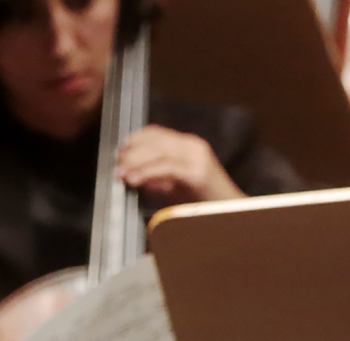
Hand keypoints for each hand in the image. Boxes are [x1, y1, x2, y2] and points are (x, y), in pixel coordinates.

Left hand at [116, 125, 242, 203]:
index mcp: (190, 145)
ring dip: (136, 162)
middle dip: (132, 151)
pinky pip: (167, 168)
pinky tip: (135, 181)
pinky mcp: (198, 173)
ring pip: (159, 152)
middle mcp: (194, 146)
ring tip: (121, 173)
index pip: (158, 133)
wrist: (232, 215)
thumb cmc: (204, 203)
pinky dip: (147, 173)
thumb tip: (133, 174)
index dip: (137, 138)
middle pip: (156, 140)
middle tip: (117, 163)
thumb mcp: (175, 186)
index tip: (121, 148)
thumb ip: (157, 179)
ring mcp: (197, 158)